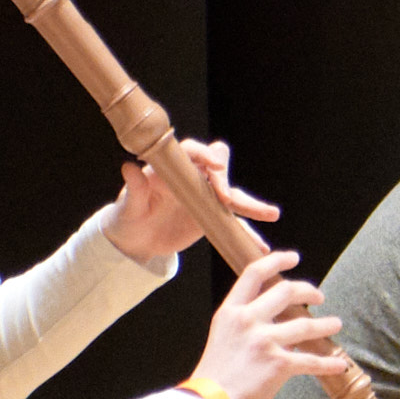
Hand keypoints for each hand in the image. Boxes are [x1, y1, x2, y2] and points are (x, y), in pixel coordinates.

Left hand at [110, 140, 273, 266]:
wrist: (137, 239)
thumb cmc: (127, 218)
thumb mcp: (128, 207)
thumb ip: (133, 189)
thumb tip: (128, 167)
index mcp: (171, 169)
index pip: (191, 152)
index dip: (204, 154)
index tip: (214, 165)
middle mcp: (193, 178)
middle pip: (218, 168)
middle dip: (226, 179)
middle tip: (227, 199)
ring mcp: (206, 198)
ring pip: (234, 196)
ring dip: (252, 205)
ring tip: (272, 214)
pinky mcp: (214, 217)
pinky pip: (235, 224)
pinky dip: (248, 234)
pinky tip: (260, 246)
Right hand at [190, 247, 348, 398]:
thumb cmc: (213, 378)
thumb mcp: (222, 338)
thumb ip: (244, 324)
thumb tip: (270, 321)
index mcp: (230, 313)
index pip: (254, 274)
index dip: (276, 261)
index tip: (294, 257)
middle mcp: (248, 321)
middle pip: (287, 291)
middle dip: (309, 291)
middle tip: (319, 297)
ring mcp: (264, 341)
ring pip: (306, 325)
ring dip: (326, 324)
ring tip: (335, 324)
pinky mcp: (279, 364)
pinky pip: (312, 360)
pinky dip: (329, 363)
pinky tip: (340, 363)